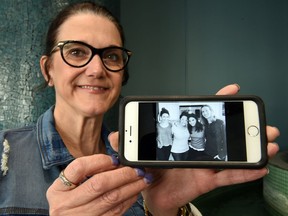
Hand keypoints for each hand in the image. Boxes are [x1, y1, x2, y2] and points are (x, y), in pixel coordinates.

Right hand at [46, 154, 149, 214]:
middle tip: (137, 168)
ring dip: (131, 186)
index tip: (114, 158)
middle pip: (98, 184)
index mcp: (58, 190)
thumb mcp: (68, 187)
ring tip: (143, 178)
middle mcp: (66, 205)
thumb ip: (86, 170)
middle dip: (122, 174)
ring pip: (111, 198)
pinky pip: (115, 212)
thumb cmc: (69, 204)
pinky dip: (128, 199)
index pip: (79, 168)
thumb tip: (114, 154)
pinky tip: (135, 191)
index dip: (99, 160)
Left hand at [141, 84, 279, 215]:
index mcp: (185, 139)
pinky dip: (243, 173)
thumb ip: (131, 142)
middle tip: (260, 122)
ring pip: (231, 155)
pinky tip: (258, 167)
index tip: (232, 90)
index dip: (217, 103)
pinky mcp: (206, 181)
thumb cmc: (150, 171)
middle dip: (243, 127)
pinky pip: (227, 177)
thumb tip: (120, 133)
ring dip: (250, 149)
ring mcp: (205, 165)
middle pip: (224, 136)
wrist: (152, 194)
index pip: (202, 117)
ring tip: (267, 143)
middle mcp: (198, 149)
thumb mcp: (141, 153)